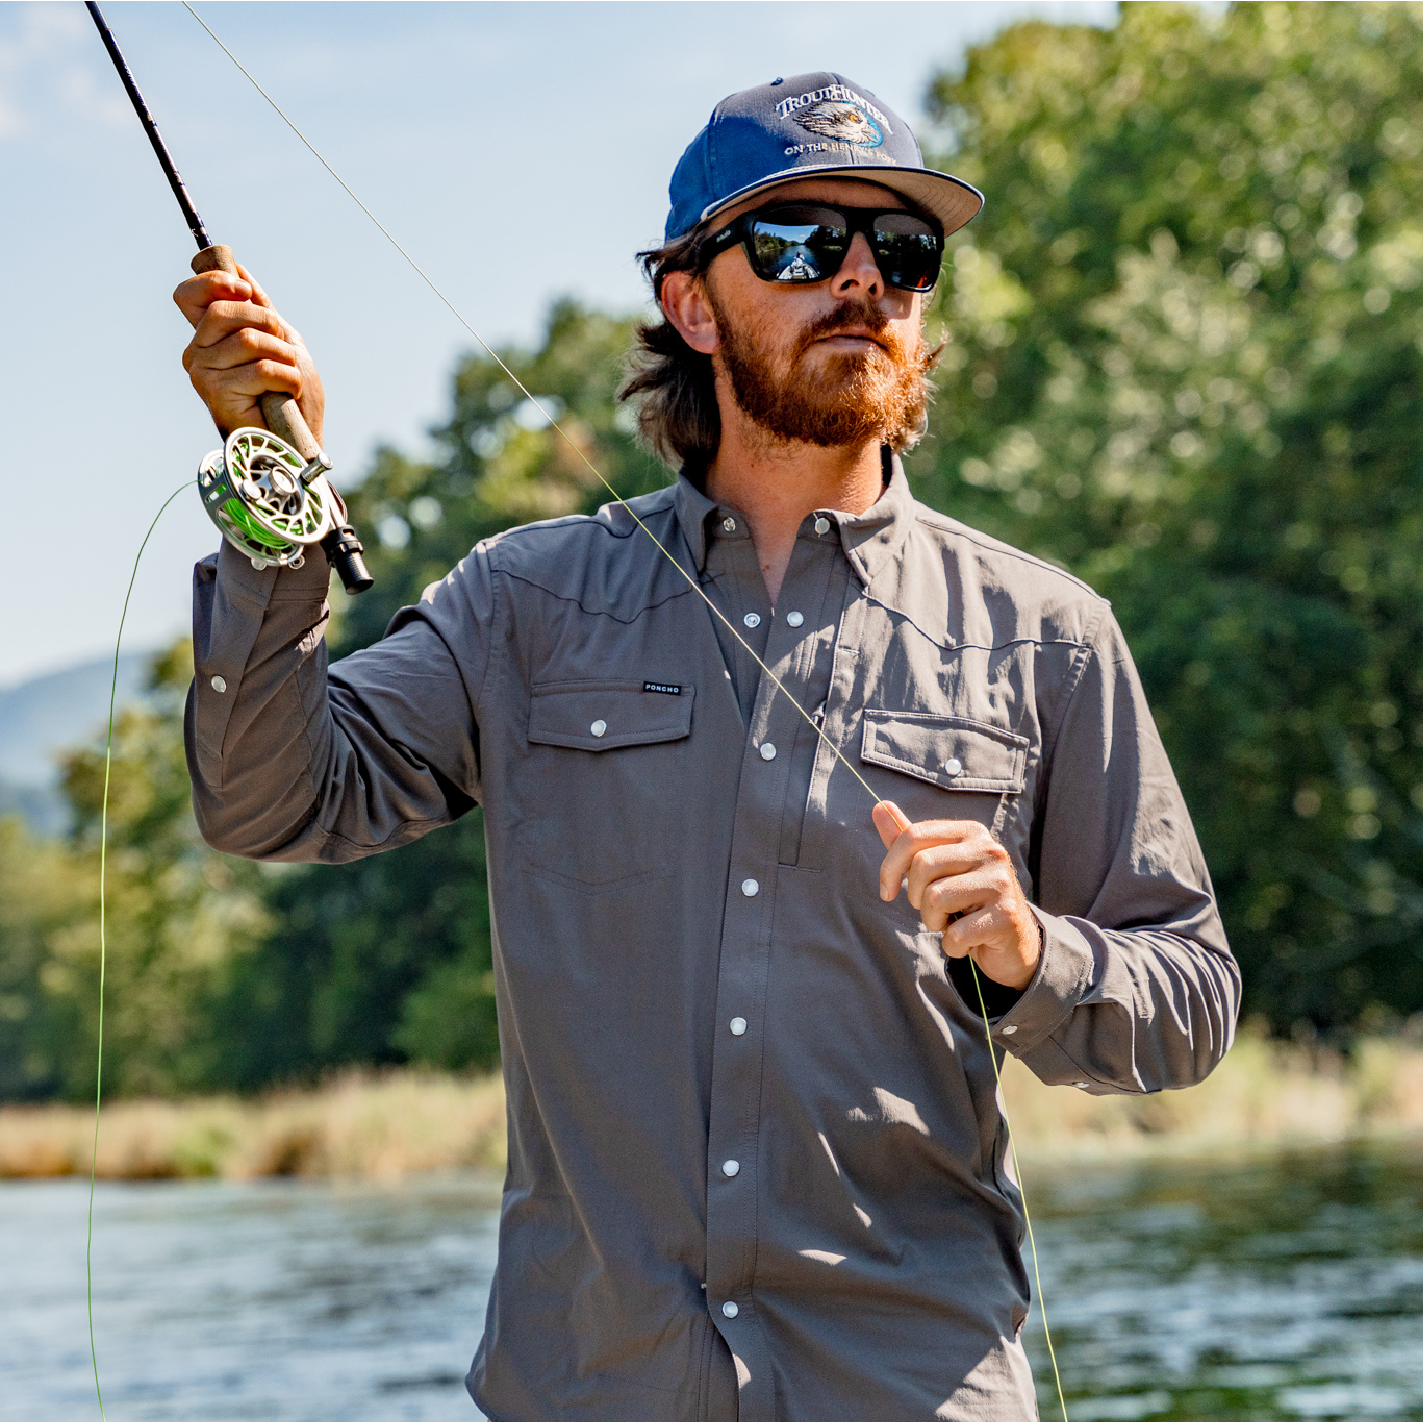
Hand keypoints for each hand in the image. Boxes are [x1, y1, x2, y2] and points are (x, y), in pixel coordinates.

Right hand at [174, 262, 324, 443]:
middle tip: (284, 347)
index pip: (188, 296)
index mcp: (207, 337)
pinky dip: (287, 378)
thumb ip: (257, 307)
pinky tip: (287, 393)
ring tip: (290, 374)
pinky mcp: (216, 394)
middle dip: (267, 322)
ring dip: (283, 355)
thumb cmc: (289, 394)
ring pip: (248, 340)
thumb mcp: (279, 339)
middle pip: (222, 311)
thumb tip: (238, 268)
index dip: (213, 282)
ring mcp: (202, 374)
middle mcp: (197, 353)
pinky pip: (260, 369)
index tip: (247, 289)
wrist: (296, 439)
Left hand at [872, 800, 1041, 989]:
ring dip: (933, 921)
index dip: (889, 867)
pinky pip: (955, 933)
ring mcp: (1001, 882)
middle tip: (933, 909)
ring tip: (953, 922)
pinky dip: (952, 945)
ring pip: (935, 898)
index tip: (886, 892)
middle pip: (922, 866)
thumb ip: (908, 840)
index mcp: (971, 832)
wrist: (1012, 940)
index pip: (914, 835)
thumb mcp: (935, 868)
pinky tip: (969, 941)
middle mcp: (990, 850)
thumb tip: (879, 806)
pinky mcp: (1006, 915)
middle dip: (915, 897)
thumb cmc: (965, 900)